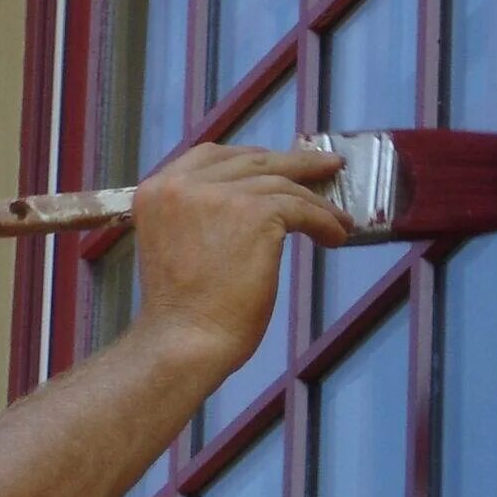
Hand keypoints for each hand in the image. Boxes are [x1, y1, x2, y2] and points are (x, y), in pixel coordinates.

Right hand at [132, 142, 348, 368]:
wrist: (186, 341)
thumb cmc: (183, 311)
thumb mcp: (178, 244)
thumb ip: (201, 215)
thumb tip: (251, 202)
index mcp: (158, 190)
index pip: (211, 156)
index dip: (250, 157)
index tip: (278, 163)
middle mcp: (184, 184)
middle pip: (251, 161)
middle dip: (294, 163)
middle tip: (327, 166)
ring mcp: (220, 195)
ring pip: (281, 184)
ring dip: (316, 202)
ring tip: (338, 219)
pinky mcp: (256, 214)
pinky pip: (301, 209)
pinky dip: (324, 221)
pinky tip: (335, 236)